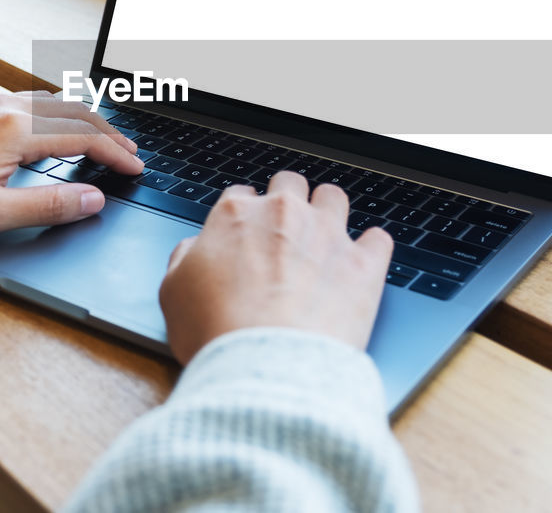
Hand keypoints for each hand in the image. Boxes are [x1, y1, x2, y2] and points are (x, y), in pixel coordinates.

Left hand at [0, 92, 142, 240]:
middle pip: (73, 112)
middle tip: (130, 152)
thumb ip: (49, 204)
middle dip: (108, 132)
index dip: (115, 154)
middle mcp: (3, 108)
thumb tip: (93, 199)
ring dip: (82, 118)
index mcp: (14, 131)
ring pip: (50, 102)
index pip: (83, 137)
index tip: (136, 169)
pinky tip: (52, 123)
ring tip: (102, 135)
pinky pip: (27, 101)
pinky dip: (55, 112)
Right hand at [159, 171, 392, 363]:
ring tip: (324, 240)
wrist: (266, 366)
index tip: (246, 236)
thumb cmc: (216, 333)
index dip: (244, 216)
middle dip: (287, 202)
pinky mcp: (364, 264)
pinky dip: (371, 249)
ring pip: (334, 197)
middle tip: (284, 233)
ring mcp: (328, 234)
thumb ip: (184, 259)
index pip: (242, 195)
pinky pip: (379, 238)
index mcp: (235, 215)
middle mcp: (284, 213)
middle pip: (290, 184)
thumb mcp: (173, 293)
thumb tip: (193, 249)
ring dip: (329, 213)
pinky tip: (361, 264)